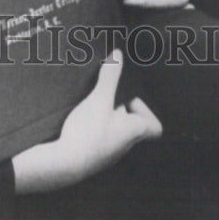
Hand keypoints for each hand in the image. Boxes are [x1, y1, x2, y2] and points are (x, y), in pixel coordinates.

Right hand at [11, 50, 161, 193]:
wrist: (63, 165)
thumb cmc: (88, 132)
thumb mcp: (99, 98)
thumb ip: (110, 76)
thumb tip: (118, 55)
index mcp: (134, 132)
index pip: (155, 128)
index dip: (146, 111)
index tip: (128, 100)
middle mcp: (125, 146)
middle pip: (132, 124)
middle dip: (120, 108)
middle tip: (105, 96)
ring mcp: (109, 155)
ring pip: (115, 132)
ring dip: (106, 117)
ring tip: (91, 106)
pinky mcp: (93, 158)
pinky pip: (100, 140)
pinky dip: (94, 129)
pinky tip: (80, 121)